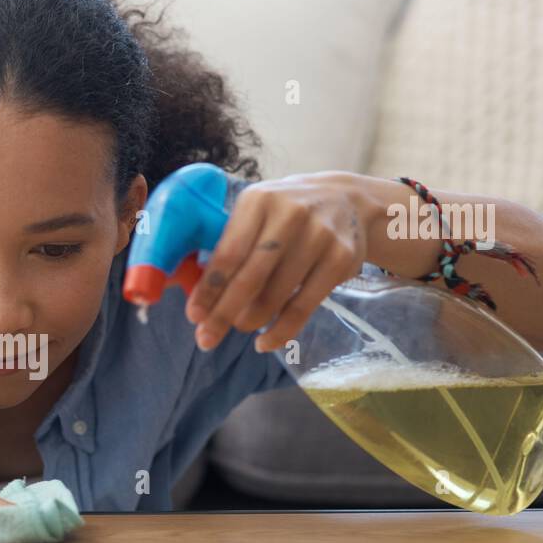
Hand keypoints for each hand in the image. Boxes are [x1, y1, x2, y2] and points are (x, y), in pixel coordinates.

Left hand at [186, 172, 367, 352]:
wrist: (348, 201)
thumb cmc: (286, 214)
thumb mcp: (257, 214)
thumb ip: (230, 245)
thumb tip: (201, 296)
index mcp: (258, 201)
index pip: (229, 253)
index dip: (210, 289)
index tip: (194, 315)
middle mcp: (290, 215)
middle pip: (251, 277)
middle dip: (224, 313)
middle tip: (206, 338)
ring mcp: (319, 236)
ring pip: (276, 295)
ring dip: (252, 320)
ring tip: (240, 327)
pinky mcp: (341, 258)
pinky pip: (304, 306)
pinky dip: (282, 331)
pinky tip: (265, 342)